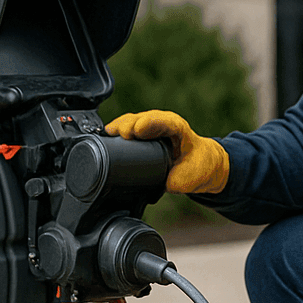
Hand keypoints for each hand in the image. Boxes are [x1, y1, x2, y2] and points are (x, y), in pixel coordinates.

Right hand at [105, 109, 229, 193]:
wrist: (199, 166)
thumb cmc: (196, 167)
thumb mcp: (191, 178)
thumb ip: (178, 182)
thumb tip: (163, 183)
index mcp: (178, 130)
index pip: (166, 122)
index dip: (150, 123)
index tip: (138, 130)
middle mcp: (162, 125)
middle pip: (143, 119)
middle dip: (129, 124)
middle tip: (121, 133)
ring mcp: (149, 129)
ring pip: (131, 122)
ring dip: (119, 127)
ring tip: (108, 134)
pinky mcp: (139, 136)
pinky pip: (125, 130)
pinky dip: (114, 134)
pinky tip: (103, 138)